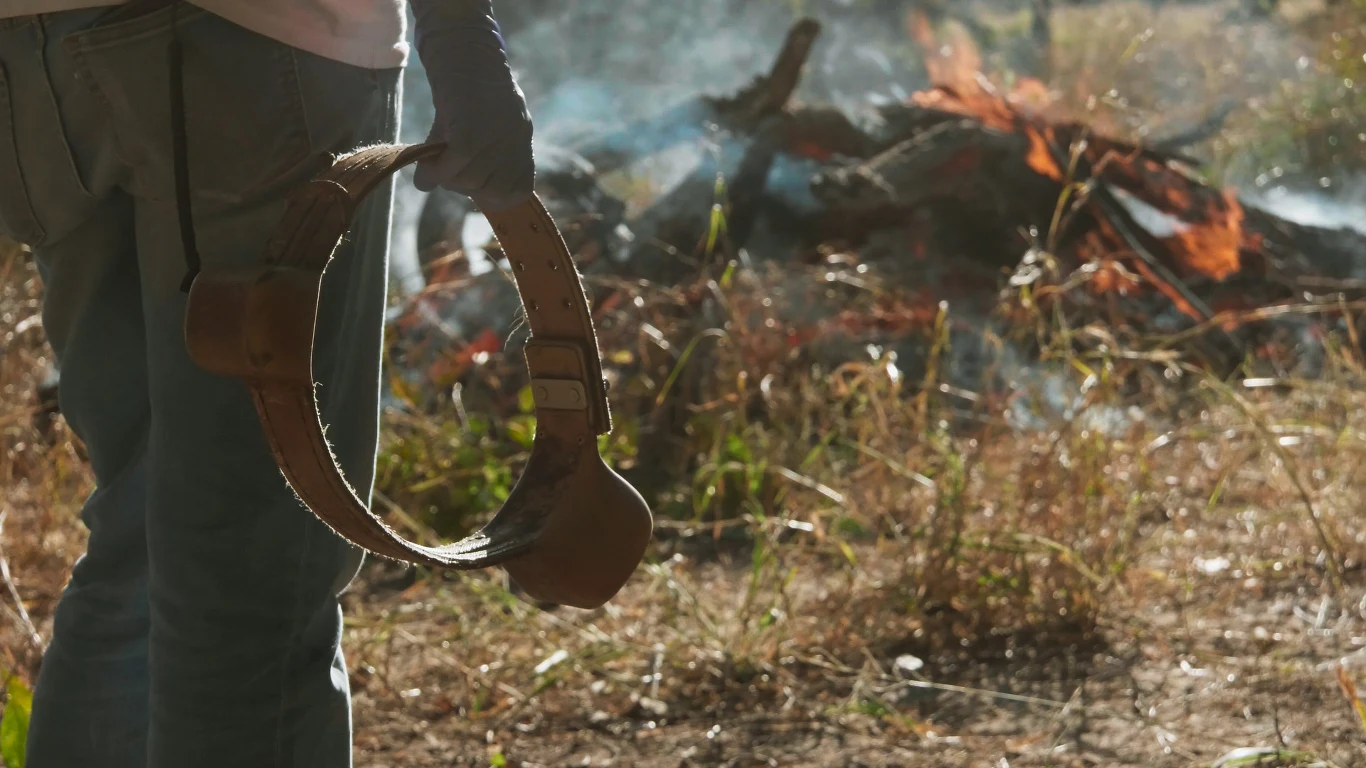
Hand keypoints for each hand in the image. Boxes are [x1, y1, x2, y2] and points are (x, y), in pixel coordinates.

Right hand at [408, 0, 534, 211]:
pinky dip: (436, 170)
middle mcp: (516, 141)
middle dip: (466, 186)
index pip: (519, 190)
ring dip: (446, 177)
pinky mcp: (472, 135)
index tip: (472, 186)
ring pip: (469, 182)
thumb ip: (459, 157)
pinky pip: (453, 169)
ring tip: (435, 158)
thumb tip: (425, 185)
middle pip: (491, 192)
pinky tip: (427, 162)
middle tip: (448, 166)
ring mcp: (497, 139)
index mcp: (522, 140)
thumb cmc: (461, 87)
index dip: (493, 195)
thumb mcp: (471, 124)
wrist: (459, 50)